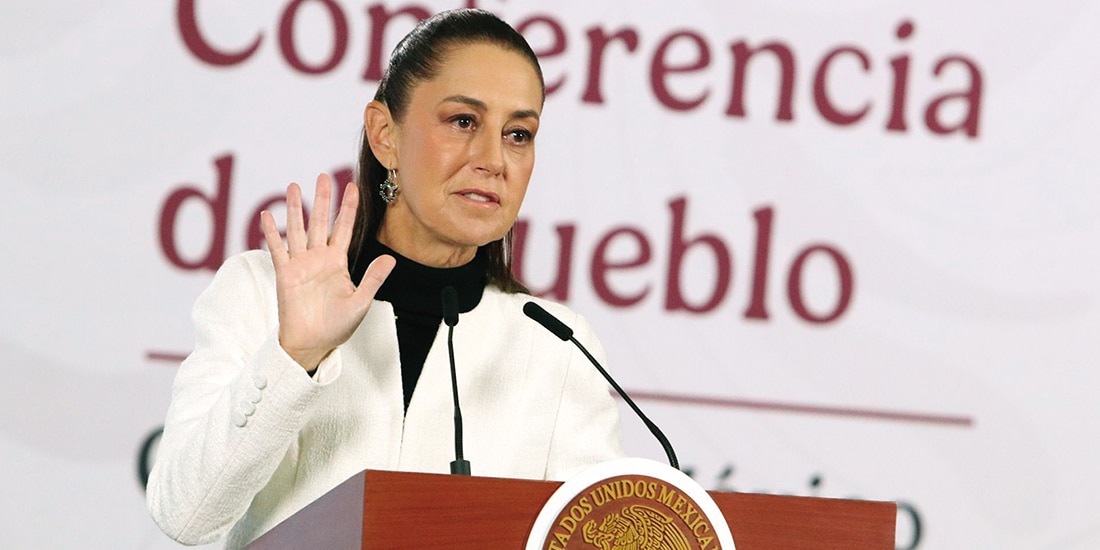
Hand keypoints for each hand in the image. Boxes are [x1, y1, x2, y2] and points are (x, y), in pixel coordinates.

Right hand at [261, 174, 394, 370]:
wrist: (313, 343)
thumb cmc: (337, 326)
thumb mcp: (361, 301)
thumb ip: (373, 278)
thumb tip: (390, 258)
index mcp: (338, 262)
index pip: (344, 228)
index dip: (348, 207)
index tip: (352, 186)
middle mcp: (319, 258)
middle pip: (321, 221)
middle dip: (322, 199)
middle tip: (323, 176)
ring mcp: (301, 264)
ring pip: (298, 229)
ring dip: (295, 208)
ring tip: (293, 186)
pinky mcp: (285, 273)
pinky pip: (277, 249)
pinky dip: (272, 233)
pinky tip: (267, 216)